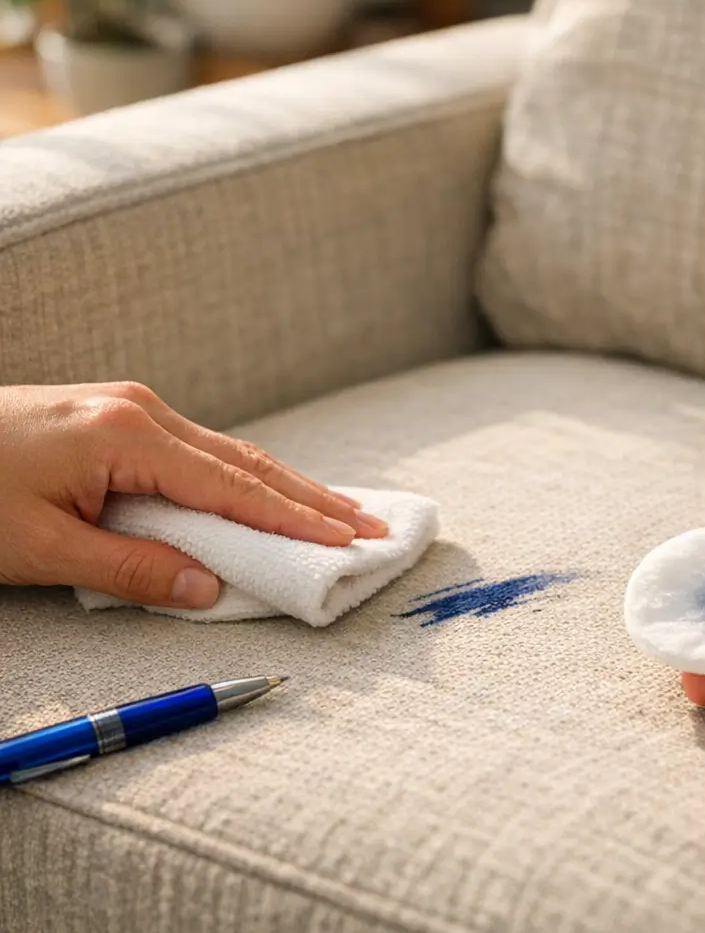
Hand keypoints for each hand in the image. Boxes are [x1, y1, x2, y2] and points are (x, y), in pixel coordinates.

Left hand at [0, 383, 387, 609]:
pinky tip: (271, 493)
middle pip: (249, 462)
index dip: (296, 519)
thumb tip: (208, 590)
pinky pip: (204, 450)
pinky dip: (247, 477)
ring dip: (288, 486)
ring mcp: (136, 407)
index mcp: (129, 437)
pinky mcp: (125, 415)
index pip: (235, 488)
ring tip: (340, 511)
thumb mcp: (41, 545)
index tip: (348, 539)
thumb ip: (131, 568)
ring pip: (232, 452)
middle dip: (313, 498)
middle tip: (370, 524)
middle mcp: (144, 412)